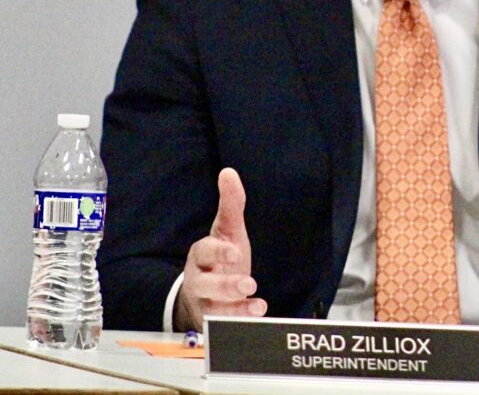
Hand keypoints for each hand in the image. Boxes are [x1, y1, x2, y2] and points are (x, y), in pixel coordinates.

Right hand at [174, 168, 267, 331]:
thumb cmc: (220, 257)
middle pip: (205, 284)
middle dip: (224, 285)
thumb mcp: (227, 230)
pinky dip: (241, 320)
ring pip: (213, 309)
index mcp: (201, 255)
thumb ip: (231, 204)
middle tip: (248, 282)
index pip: (203, 252)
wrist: (208, 292)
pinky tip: (258, 310)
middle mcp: (200, 280)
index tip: (236, 252)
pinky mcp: (217, 322)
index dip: (218, 252)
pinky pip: (224, 326)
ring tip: (255, 301)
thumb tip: (228, 172)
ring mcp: (207, 303)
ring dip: (234, 307)